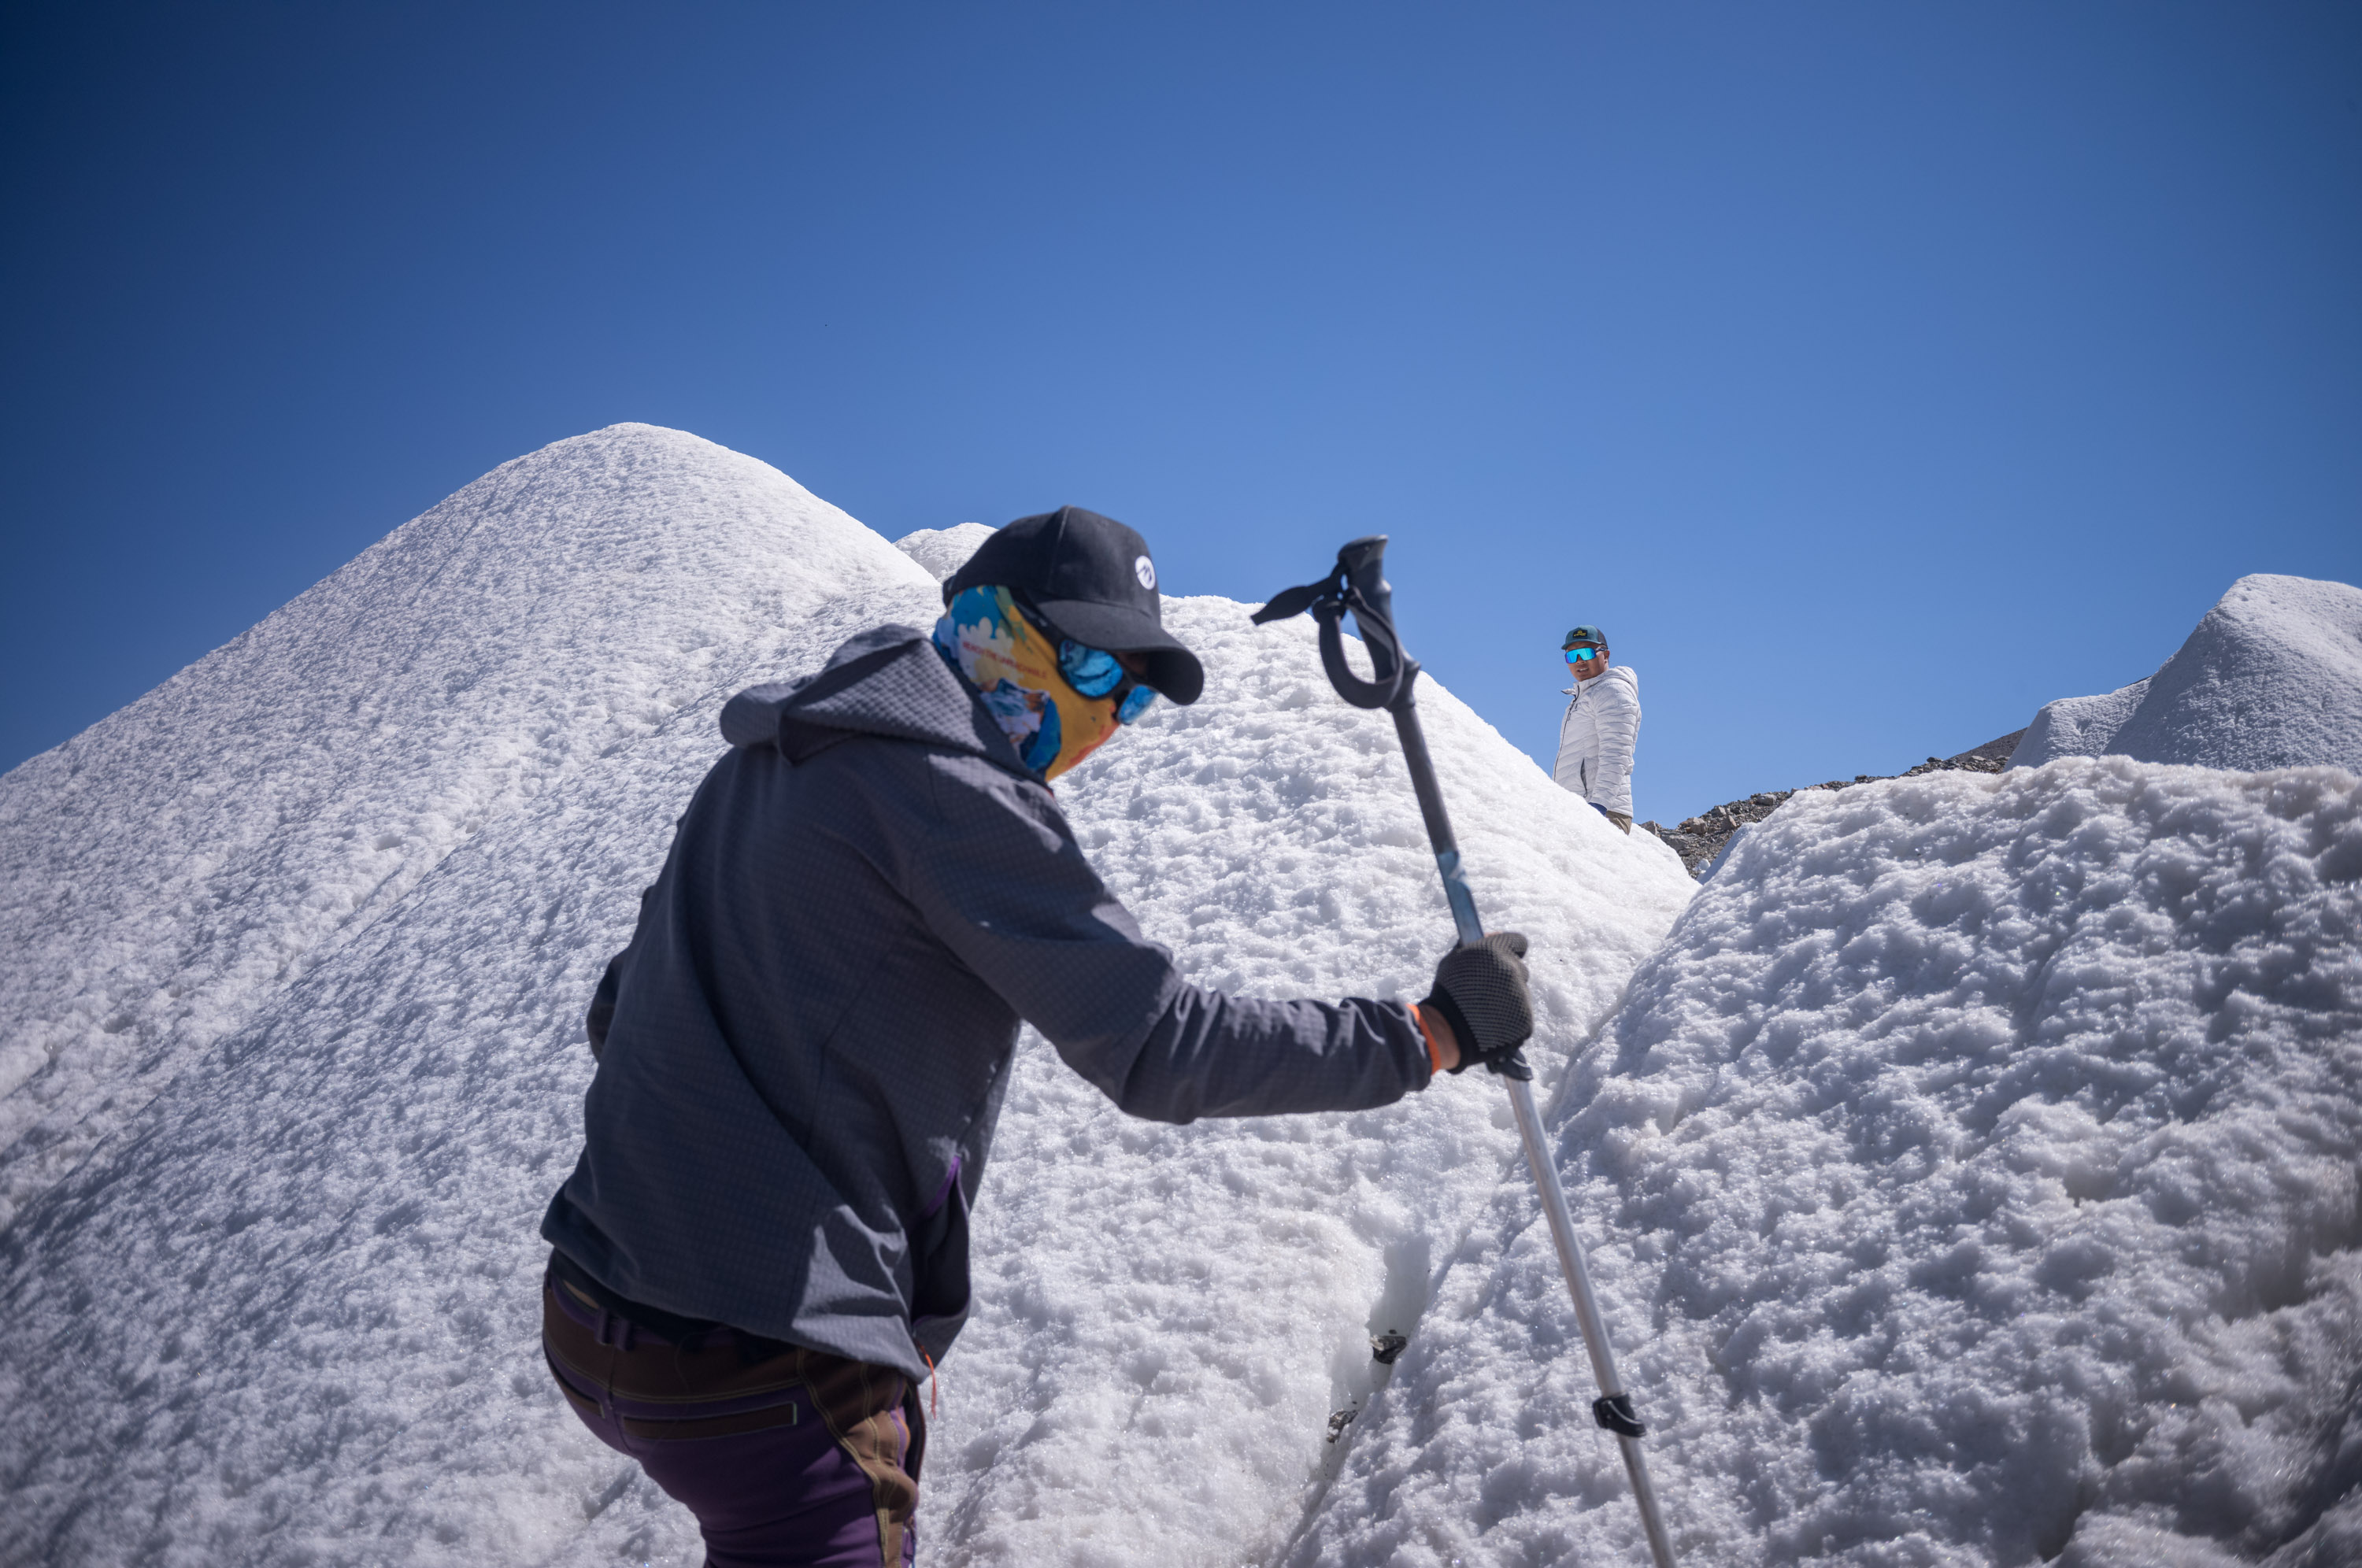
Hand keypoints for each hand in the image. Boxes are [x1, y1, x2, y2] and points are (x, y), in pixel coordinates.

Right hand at [1422, 933, 1534, 1075]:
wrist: (1446, 1030)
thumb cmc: (1447, 991)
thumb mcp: (1454, 958)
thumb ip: (1476, 943)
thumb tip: (1495, 934)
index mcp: (1497, 950)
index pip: (1518, 942)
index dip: (1510, 949)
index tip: (1503, 957)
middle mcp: (1514, 970)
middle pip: (1519, 969)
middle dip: (1506, 977)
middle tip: (1486, 990)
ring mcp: (1522, 996)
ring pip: (1520, 994)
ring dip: (1507, 999)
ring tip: (1484, 1010)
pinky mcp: (1526, 1020)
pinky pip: (1521, 1016)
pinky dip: (1509, 1019)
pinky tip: (1491, 1023)